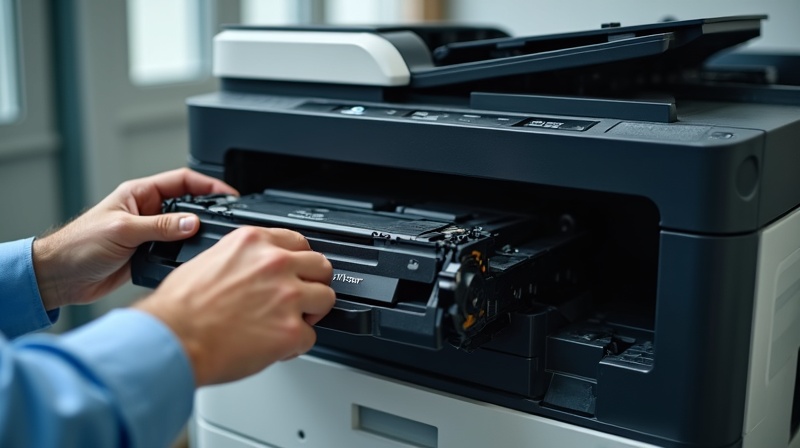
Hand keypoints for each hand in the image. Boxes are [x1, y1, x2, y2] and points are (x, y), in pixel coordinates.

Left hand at [32, 168, 238, 309]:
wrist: (61, 277)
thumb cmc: (78, 245)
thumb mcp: (124, 230)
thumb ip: (161, 227)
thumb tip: (193, 223)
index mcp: (139, 194)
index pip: (182, 181)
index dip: (208, 185)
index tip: (228, 194)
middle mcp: (145, 211)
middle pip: (187, 204)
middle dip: (208, 210)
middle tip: (229, 217)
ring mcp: (147, 233)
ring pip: (183, 229)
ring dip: (198, 234)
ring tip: (217, 238)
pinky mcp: (147, 253)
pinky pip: (175, 250)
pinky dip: (186, 253)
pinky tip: (195, 257)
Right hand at [134, 226, 335, 386]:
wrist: (173, 338)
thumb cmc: (179, 307)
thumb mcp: (208, 260)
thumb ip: (241, 259)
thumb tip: (252, 269)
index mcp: (254, 243)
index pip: (299, 241)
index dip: (299, 260)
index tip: (297, 270)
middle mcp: (275, 264)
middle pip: (321, 266)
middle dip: (313, 283)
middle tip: (300, 297)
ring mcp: (287, 296)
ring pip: (325, 299)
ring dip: (311, 313)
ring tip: (290, 323)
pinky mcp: (291, 329)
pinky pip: (311, 337)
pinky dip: (296, 346)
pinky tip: (277, 346)